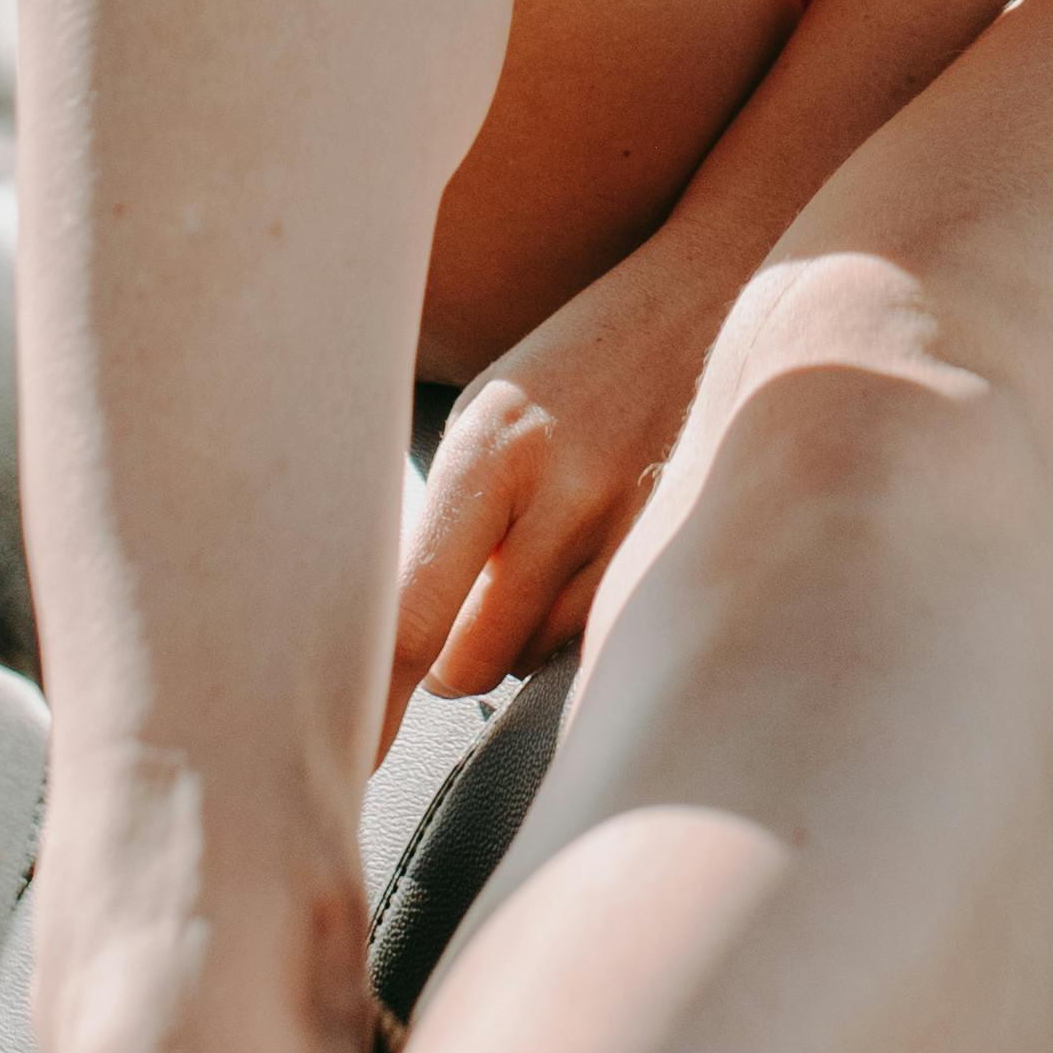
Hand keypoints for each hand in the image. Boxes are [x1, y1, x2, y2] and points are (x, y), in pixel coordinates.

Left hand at [381, 226, 736, 737]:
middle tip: (454, 615)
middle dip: (448, 662)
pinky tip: (590, 561)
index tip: (342, 758)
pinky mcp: (684, 547)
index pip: (413, 613)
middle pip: (472, 661)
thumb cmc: (574, 365)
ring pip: (538, 659)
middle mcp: (563, 489)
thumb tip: (402, 634)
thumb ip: (449, 519)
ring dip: (518, 641)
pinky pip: (603, 635)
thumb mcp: (488, 414)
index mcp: (491, 448)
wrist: (711, 293)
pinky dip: (578, 623)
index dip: (373, 702)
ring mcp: (634, 525)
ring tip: (536, 559)